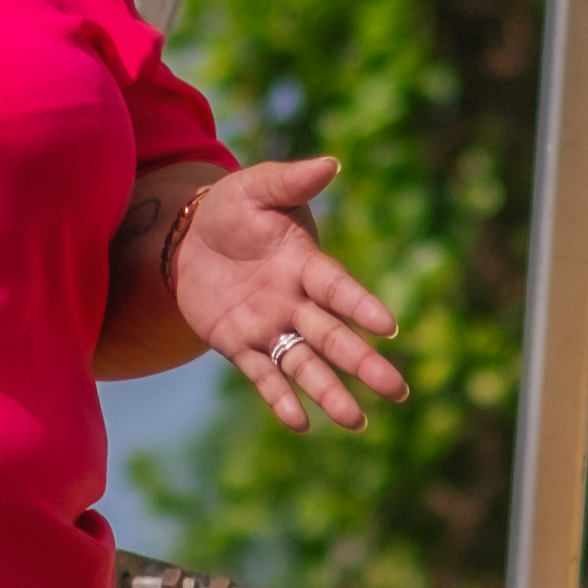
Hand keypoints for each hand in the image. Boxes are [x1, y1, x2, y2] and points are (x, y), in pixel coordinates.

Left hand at [166, 152, 405, 431]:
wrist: (189, 236)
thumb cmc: (233, 207)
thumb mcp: (256, 188)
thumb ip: (289, 180)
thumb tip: (331, 163)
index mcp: (305, 263)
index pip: (338, 288)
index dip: (362, 306)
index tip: (390, 327)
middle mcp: (294, 301)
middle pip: (333, 337)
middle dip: (363, 364)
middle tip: (398, 391)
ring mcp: (269, 326)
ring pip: (304, 364)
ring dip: (329, 392)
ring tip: (355, 422)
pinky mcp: (238, 344)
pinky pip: (262, 375)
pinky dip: (279, 399)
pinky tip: (300, 423)